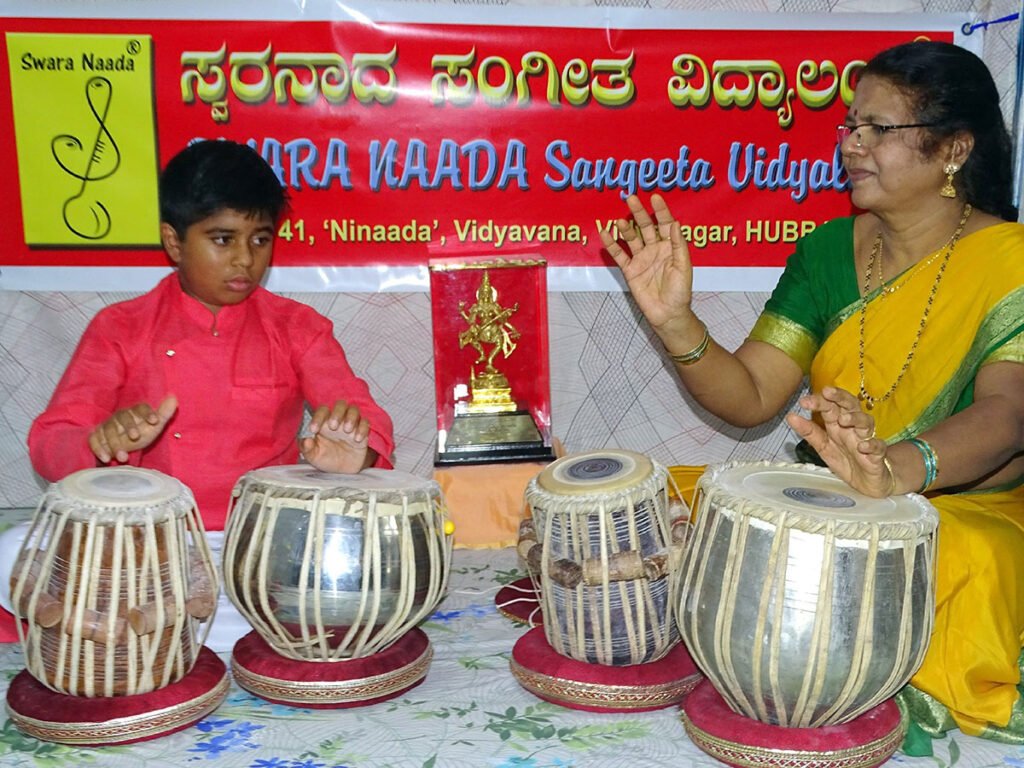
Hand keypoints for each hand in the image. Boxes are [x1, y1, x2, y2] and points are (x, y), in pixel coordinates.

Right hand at [89, 395, 177, 463]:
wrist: (124, 447)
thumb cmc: (141, 434)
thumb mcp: (154, 426)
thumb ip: (164, 413)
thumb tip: (173, 397)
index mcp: (135, 412)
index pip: (141, 408)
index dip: (148, 413)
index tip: (155, 421)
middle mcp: (120, 416)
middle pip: (123, 418)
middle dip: (129, 427)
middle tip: (136, 438)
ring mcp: (106, 426)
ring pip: (108, 431)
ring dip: (115, 444)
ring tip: (124, 458)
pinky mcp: (96, 436)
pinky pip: (94, 440)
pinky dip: (99, 449)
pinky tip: (106, 459)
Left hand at [300, 400, 374, 473]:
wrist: (343, 470)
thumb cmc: (326, 458)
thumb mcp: (313, 456)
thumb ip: (307, 448)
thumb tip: (306, 440)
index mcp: (324, 422)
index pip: (322, 411)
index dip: (318, 417)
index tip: (313, 430)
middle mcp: (338, 420)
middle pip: (341, 405)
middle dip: (337, 413)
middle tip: (333, 426)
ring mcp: (351, 425)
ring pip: (354, 410)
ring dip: (351, 417)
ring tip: (347, 430)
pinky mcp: (363, 432)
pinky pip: (365, 423)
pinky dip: (362, 429)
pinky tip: (357, 439)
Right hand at [598, 194, 694, 336]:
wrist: (668, 314)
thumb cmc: (680, 292)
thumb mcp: (683, 267)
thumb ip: (677, 245)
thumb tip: (674, 223)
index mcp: (669, 247)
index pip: (665, 224)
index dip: (660, 211)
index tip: (655, 197)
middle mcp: (654, 249)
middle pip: (646, 226)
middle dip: (639, 213)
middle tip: (631, 198)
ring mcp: (641, 259)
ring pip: (632, 238)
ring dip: (625, 228)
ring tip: (619, 220)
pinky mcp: (630, 270)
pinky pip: (619, 255)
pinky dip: (612, 244)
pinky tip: (605, 233)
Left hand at [785, 386, 893, 496]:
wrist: (867, 482)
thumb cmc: (846, 460)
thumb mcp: (823, 447)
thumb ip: (809, 432)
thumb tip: (790, 416)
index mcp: (838, 425)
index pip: (830, 407)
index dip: (819, 401)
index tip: (804, 401)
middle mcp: (853, 428)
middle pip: (850, 406)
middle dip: (840, 397)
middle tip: (827, 392)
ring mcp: (867, 439)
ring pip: (866, 422)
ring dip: (855, 418)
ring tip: (843, 419)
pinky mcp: (878, 455)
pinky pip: (878, 446)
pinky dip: (872, 445)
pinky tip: (863, 446)